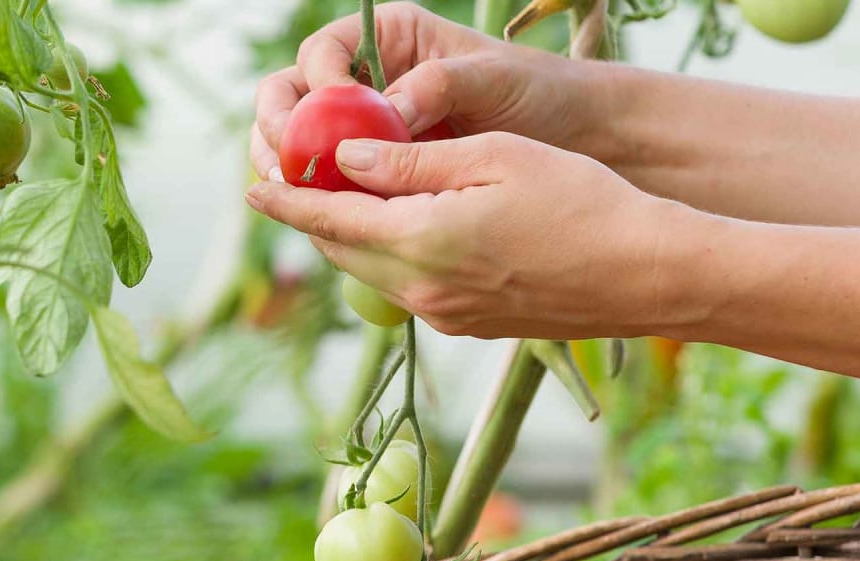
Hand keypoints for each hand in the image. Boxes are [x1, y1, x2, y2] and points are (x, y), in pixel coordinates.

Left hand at [245, 132, 711, 339]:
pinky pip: (405, 284)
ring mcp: (442, 313)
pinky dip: (386, 252)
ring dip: (347, 234)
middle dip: (309, 215)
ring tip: (335, 195)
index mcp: (421, 241)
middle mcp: (420, 287)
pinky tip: (396, 225)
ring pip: (370, 269)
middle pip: (339, 248)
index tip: (251, 185)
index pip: (328, 218)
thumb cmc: (583, 201)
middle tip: (288, 179)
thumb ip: (410, 160)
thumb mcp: (494, 157)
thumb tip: (345, 155)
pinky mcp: (465, 324)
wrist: (649, 275)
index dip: (285, 199)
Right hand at [249, 2, 604, 180]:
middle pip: (291, 100)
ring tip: (295, 193)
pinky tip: (327, 219)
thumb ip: (434, 89)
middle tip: (286, 163)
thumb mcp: (490, 80)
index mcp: (386, 41)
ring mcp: (366, 130)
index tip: (330, 117)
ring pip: (301, 146)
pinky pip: (333, 183)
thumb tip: (381, 116)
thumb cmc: (539, 93)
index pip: (320, 55)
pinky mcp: (377, 173)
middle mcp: (366, 82)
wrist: (579, 138)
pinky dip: (322, 199)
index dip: (313, 87)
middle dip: (280, 130)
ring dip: (289, 168)